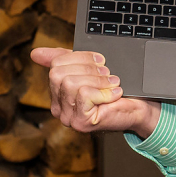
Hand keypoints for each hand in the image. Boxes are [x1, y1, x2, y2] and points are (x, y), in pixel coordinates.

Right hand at [29, 48, 160, 137]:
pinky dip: (103, 92)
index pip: (56, 64)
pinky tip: (114, 95)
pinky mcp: (80, 122)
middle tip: (107, 73)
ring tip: (112, 84)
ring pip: (70, 83)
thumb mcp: (89, 69)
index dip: (80, 57)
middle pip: (58, 73)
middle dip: (88, 68)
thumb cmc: (116, 89)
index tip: (100, 60)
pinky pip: (83, 94)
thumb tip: (35, 53)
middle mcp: (58, 107)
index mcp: (58, 92)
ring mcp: (68, 117)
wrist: (140, 107)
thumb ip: (65, 59)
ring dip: (97, 80)